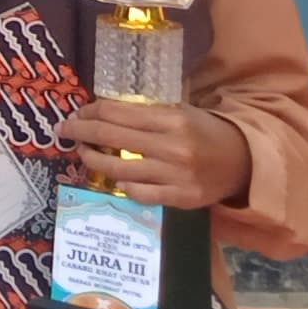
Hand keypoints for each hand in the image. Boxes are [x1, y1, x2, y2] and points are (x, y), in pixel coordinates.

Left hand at [62, 100, 254, 208]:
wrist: (244, 163)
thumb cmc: (205, 132)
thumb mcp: (180, 112)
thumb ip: (146, 112)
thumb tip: (102, 109)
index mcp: (171, 120)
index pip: (115, 113)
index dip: (89, 112)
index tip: (77, 113)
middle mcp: (172, 148)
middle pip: (109, 137)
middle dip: (79, 132)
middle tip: (63, 130)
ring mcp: (175, 176)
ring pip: (117, 168)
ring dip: (92, 159)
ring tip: (83, 152)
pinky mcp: (179, 198)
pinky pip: (137, 193)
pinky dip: (121, 184)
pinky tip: (115, 177)